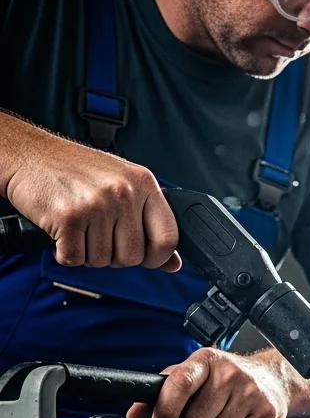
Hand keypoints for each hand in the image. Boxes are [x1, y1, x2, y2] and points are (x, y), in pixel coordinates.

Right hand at [1, 113, 179, 270]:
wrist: (27, 153)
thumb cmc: (75, 170)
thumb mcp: (122, 186)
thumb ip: (150, 223)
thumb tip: (173, 264)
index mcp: (144, 183)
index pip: (168, 238)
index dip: (157, 257)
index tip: (145, 257)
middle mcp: (123, 192)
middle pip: (133, 256)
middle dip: (115, 256)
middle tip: (97, 234)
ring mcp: (97, 204)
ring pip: (103, 261)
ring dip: (88, 252)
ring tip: (79, 226)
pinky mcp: (69, 216)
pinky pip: (76, 258)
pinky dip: (66, 253)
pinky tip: (63, 231)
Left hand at [126, 348, 290, 417]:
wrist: (271, 378)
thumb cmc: (226, 378)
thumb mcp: (193, 376)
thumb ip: (160, 393)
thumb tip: (134, 416)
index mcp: (207, 360)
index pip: (181, 383)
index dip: (166, 408)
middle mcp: (231, 374)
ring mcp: (251, 393)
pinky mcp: (266, 412)